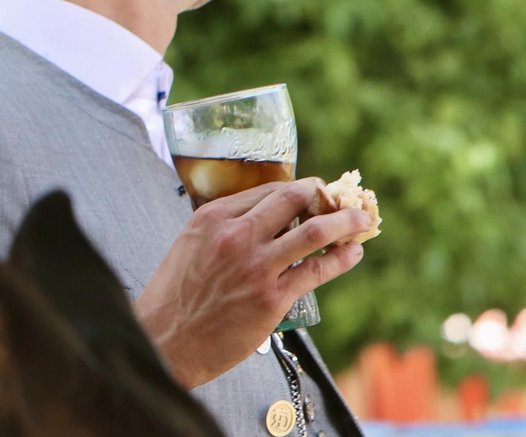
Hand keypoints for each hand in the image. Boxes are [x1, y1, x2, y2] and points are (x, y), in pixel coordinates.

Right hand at [134, 178, 371, 388]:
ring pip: (314, 232)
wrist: (167, 340)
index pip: (267, 190)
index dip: (298, 188)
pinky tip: (352, 254)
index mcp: (212, 217)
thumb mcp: (190, 245)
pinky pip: (317, 270)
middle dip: (325, 195)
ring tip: (361, 220)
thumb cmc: (176, 296)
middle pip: (293, 199)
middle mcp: (236, 235)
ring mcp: (256, 266)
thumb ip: (222, 228)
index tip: (315, 191)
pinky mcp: (272, 298)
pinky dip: (342, 259)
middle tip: (341, 200)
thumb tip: (261, 221)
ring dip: (345, 222)